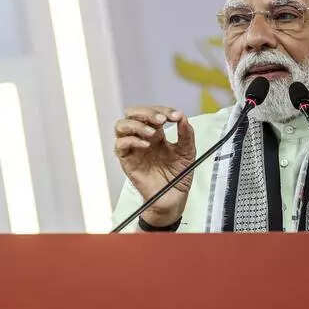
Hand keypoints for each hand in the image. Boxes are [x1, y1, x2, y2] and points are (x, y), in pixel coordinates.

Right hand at [114, 106, 194, 225]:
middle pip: (133, 113)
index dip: (164, 110)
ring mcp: (133, 149)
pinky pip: (120, 145)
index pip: (153, 113)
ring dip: (137, 124)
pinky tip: (146, 145)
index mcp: (157, 134)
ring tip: (153, 133)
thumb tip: (182, 116)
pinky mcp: (127, 161)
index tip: (176, 116)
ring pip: (121, 125)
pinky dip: (132, 140)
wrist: (174, 198)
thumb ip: (186, 134)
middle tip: (162, 119)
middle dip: (147, 112)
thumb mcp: (187, 152)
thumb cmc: (178, 176)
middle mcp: (142, 138)